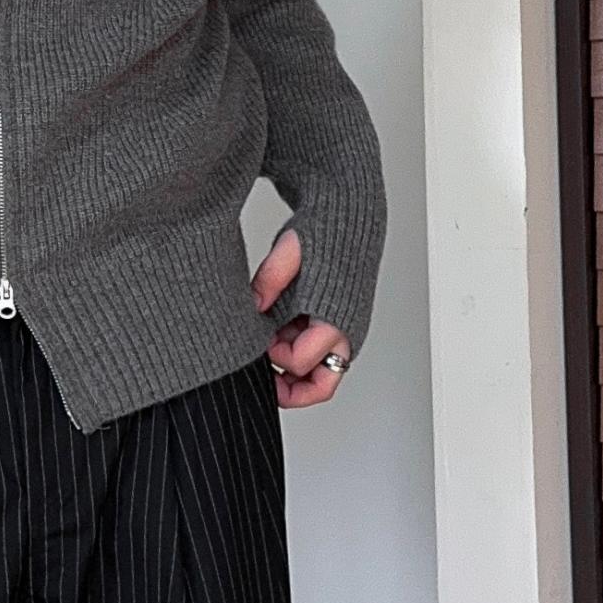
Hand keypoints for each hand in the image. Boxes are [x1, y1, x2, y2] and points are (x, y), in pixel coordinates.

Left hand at [252, 226, 351, 409]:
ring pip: (320, 377)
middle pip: (318, 385)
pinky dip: (299, 358)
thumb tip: (252, 305)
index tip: (258, 338)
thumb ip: (270, 278)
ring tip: (267, 353)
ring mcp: (344, 333)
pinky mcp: (340, 327)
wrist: (350, 216)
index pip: (299, 361)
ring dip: (292, 373)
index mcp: (335, 318)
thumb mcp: (291, 249)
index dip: (272, 356)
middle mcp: (346, 332)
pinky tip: (278, 340)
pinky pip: (322, 360)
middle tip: (259, 373)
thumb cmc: (327, 232)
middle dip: (286, 385)